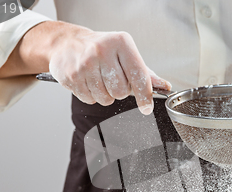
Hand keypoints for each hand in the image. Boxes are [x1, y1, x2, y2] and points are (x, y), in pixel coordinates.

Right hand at [49, 28, 170, 112]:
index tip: (147, 108)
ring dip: (105, 95)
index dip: (144, 95)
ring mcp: (85, 63)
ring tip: (99, 79)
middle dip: (119, 92)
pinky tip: (88, 81)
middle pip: (121, 91)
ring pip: (105, 99)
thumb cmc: (102, 50)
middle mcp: (102, 51)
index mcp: (121, 42)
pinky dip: (92, 96)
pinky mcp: (71, 76)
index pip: (138, 75)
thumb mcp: (125, 54)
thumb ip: (145, 73)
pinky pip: (90, 100)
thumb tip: (164, 86)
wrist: (67, 43)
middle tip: (112, 79)